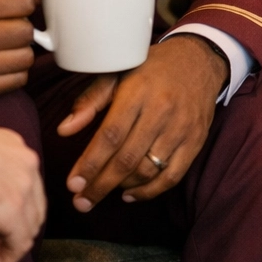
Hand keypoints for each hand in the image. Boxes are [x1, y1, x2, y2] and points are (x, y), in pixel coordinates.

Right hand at [0, 100, 45, 261]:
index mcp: (16, 148)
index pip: (22, 185)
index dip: (2, 206)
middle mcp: (27, 165)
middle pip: (28, 206)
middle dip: (2, 225)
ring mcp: (24, 188)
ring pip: (27, 226)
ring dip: (0, 241)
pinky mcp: (14, 211)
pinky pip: (20, 243)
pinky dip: (5, 256)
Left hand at [59, 35, 228, 208]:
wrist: (198, 58)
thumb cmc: (151, 68)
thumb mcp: (118, 73)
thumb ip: (90, 101)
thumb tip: (64, 130)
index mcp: (138, 92)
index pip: (110, 135)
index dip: (90, 163)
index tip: (73, 183)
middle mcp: (161, 111)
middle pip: (127, 158)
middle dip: (100, 185)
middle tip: (81, 202)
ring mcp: (181, 128)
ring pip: (148, 170)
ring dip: (121, 187)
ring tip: (101, 193)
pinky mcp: (196, 140)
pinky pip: (172, 176)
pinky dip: (149, 191)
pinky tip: (129, 194)